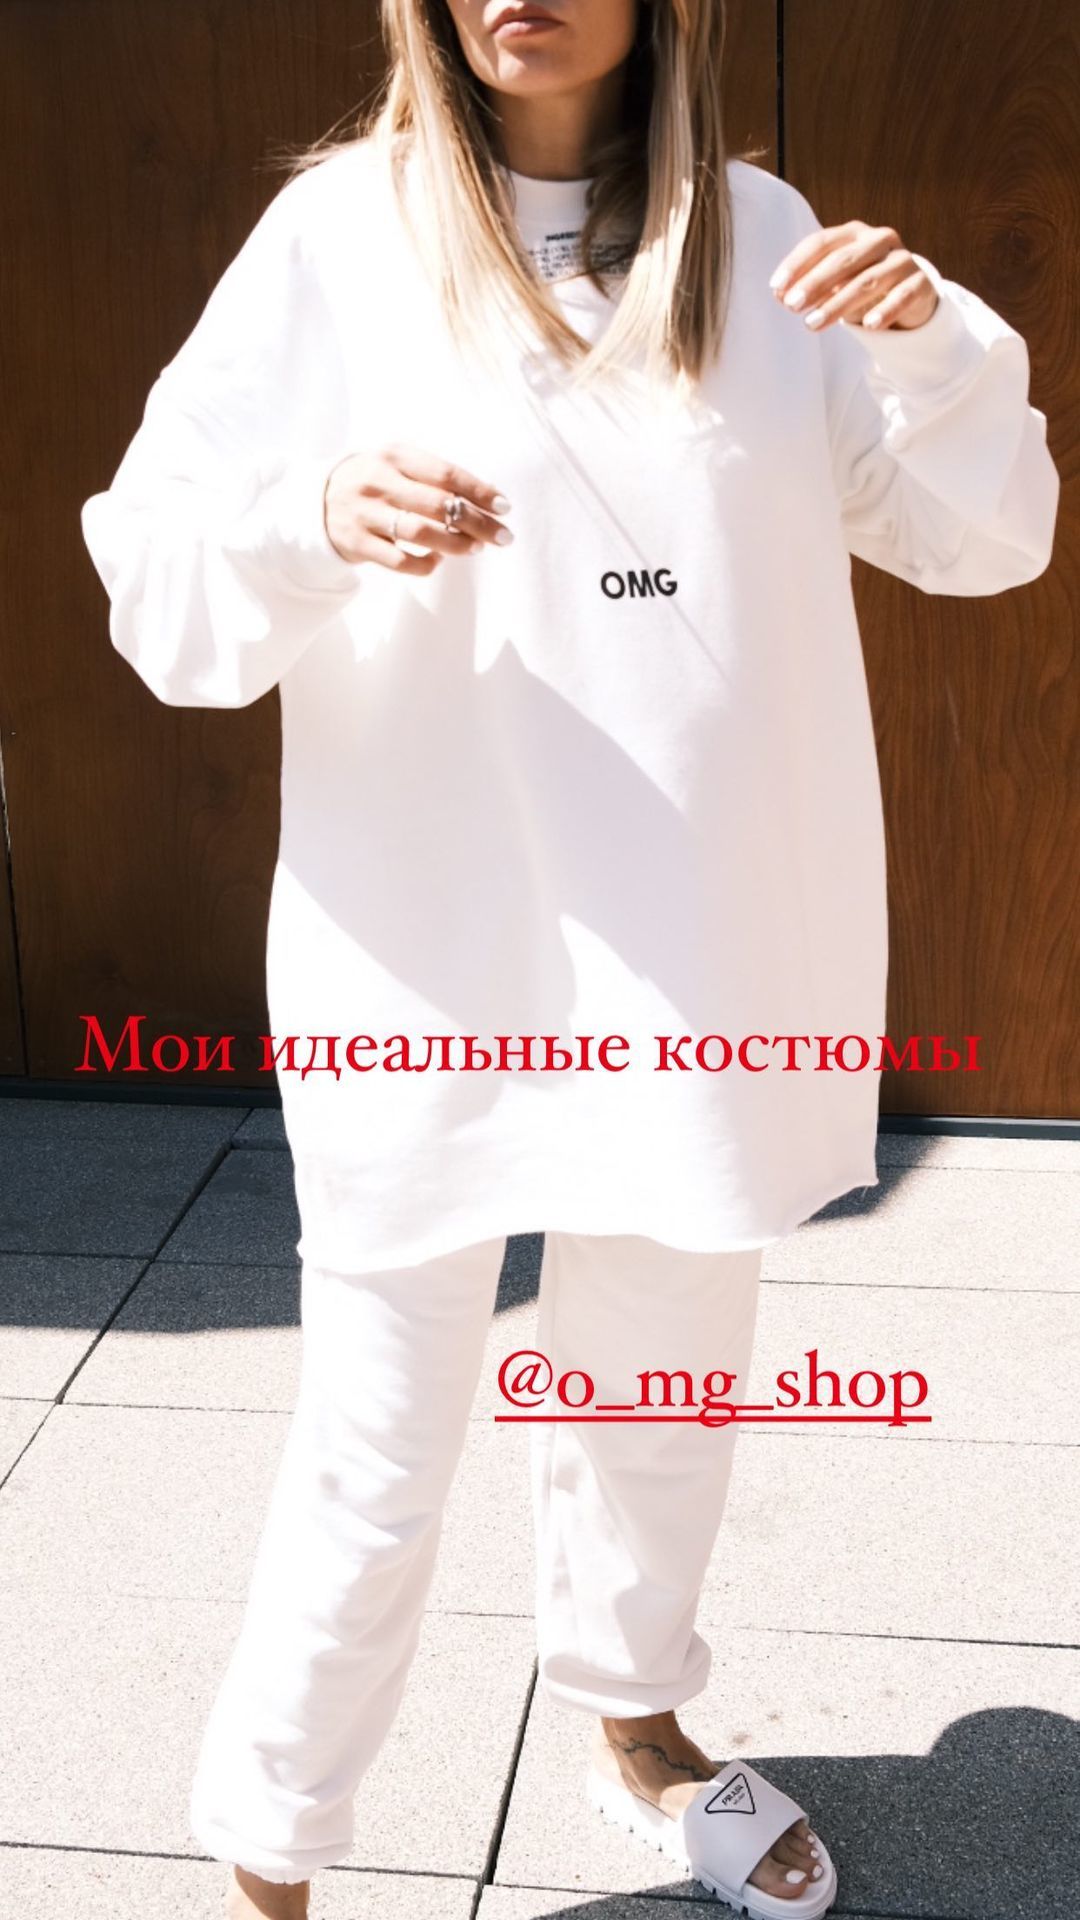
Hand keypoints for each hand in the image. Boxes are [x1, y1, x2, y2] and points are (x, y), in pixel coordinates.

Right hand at [323, 443, 512, 573]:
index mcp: (394, 455)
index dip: (479, 491)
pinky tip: (438, 559)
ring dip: (456, 544)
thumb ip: (434, 478)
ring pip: (420, 533)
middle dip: (478, 522)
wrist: (317, 501)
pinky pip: (400, 561)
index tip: (505, 508)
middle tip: (503, 537)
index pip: (445, 473)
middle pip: (439, 504)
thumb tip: (487, 502)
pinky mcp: (356, 543)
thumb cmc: (376, 483)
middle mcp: (378, 480)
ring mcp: (365, 513)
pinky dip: (426, 563)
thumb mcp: (397, 465)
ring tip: (475, 548)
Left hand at [768, 222, 939, 332]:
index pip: (821, 242)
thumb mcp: (835, 284)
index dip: (797, 264)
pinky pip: (902, 296)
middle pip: (843, 260)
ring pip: (868, 281)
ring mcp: (902, 259)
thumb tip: (780, 295)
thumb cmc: (862, 286)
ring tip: (812, 324)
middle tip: (792, 307)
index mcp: (853, 233)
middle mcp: (879, 239)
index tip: (776, 288)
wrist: (910, 295)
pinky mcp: (920, 282)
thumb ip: (809, 286)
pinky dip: (885, 311)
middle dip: (814, 283)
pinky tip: (868, 326)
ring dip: (837, 304)